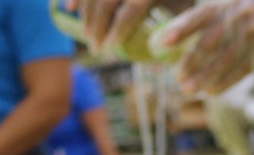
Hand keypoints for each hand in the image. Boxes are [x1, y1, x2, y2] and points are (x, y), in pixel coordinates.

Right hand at [67, 0, 193, 51]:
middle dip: (98, 26)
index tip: (109, 48)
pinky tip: (70, 9)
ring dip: (87, 14)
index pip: (129, 12)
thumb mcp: (183, 4)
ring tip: (88, 35)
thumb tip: (161, 51)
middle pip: (107, 2)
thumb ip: (175, 26)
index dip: (118, 31)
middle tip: (95, 47)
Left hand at [156, 0, 253, 94]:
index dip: (181, 27)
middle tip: (177, 75)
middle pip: (209, 39)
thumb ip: (231, 20)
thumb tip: (200, 38)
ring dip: (202, 76)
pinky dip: (223, 83)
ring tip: (188, 89)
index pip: (204, 13)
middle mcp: (246, 13)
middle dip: (190, 59)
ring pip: (221, 59)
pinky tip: (211, 92)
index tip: (162, 41)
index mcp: (240, 0)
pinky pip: (238, 72)